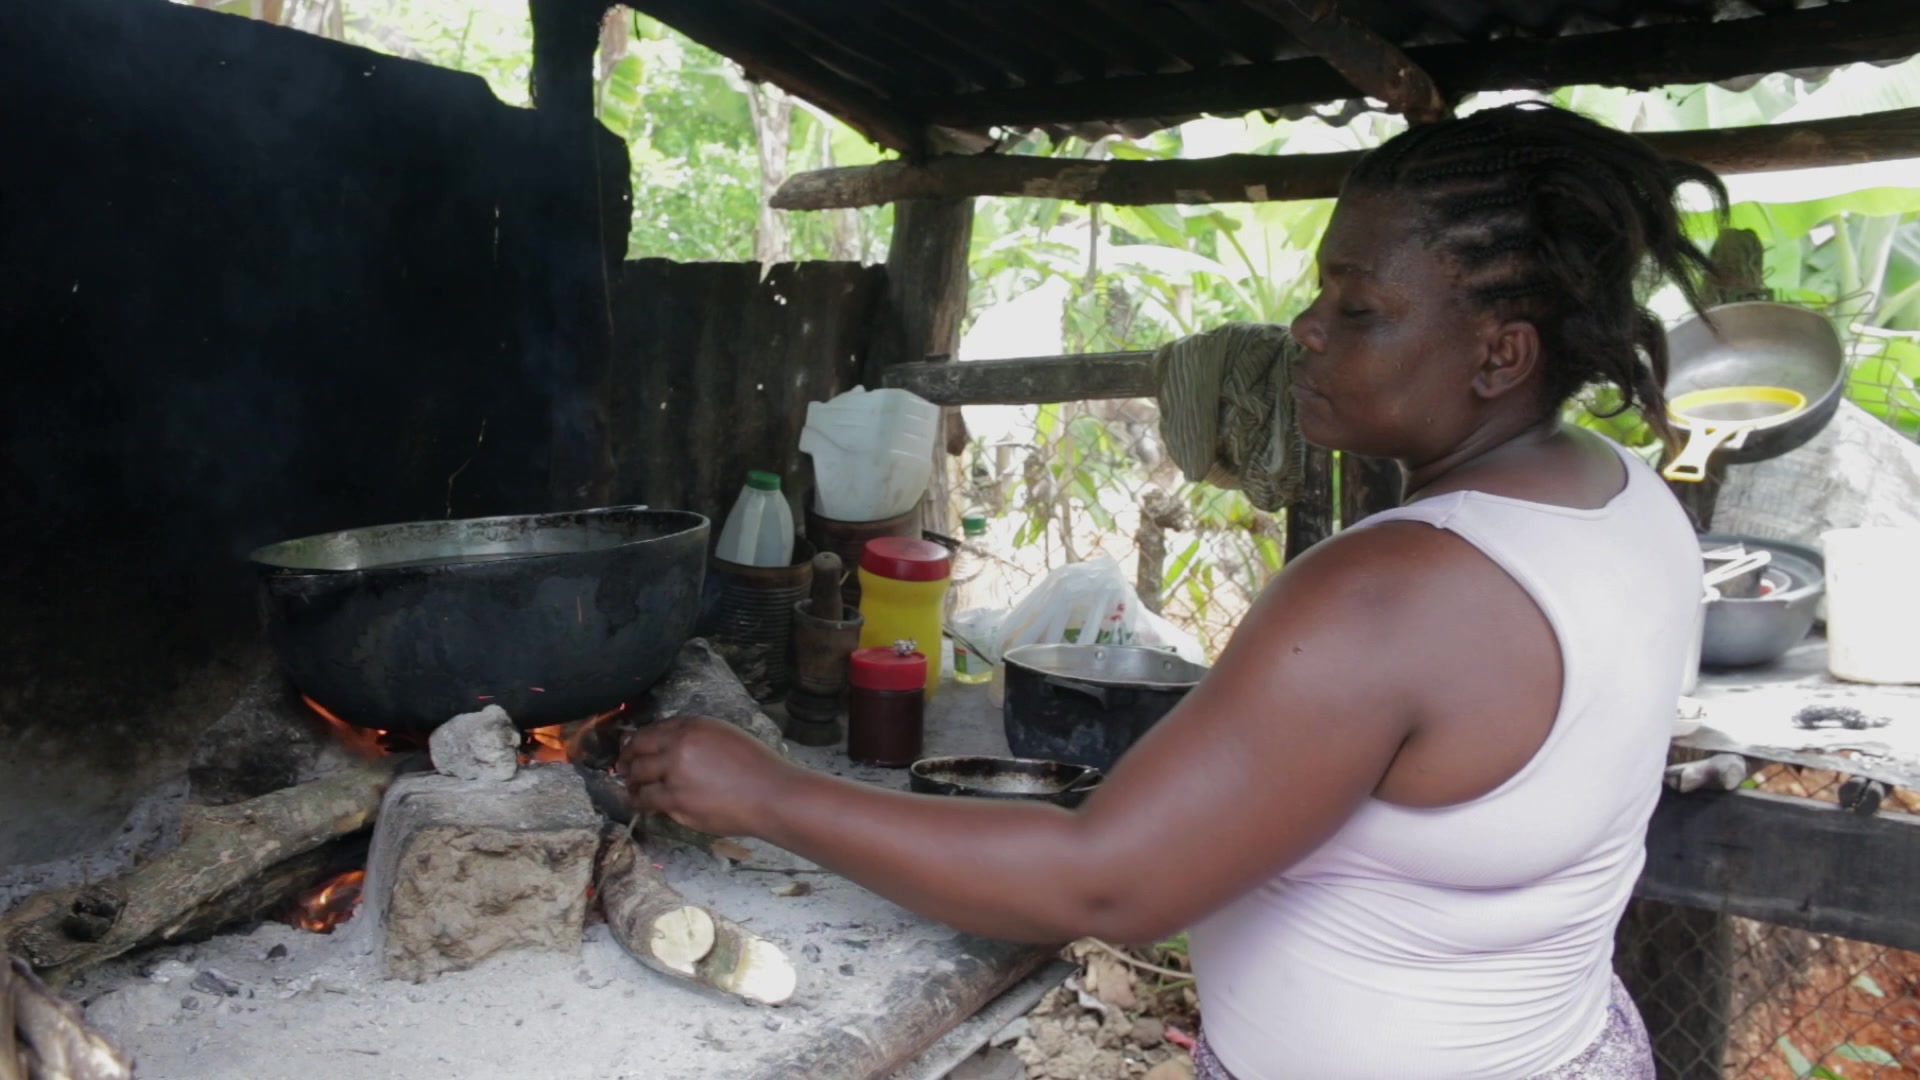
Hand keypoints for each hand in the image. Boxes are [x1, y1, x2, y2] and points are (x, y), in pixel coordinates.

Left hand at [616, 717, 797, 836]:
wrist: (771, 795)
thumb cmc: (757, 766)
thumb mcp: (725, 736)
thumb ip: (695, 738)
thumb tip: (669, 747)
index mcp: (692, 726)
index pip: (651, 730)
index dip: (637, 741)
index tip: (633, 748)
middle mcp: (679, 746)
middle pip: (638, 751)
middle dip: (627, 760)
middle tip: (623, 767)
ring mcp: (674, 775)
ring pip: (638, 777)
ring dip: (631, 783)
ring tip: (631, 787)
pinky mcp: (676, 801)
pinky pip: (648, 800)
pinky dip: (640, 800)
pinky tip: (641, 801)